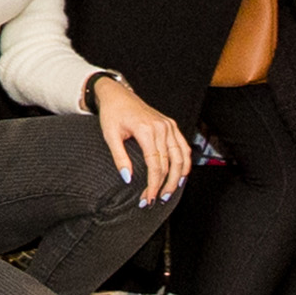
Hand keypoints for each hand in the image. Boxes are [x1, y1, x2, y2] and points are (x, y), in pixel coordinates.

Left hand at [88, 74, 191, 197]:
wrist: (117, 94)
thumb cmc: (112, 113)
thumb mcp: (110, 135)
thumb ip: (119, 158)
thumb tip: (127, 178)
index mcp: (146, 130)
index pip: (155, 164)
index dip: (153, 184)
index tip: (148, 198)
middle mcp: (162, 127)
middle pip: (170, 163)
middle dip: (164, 185)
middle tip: (157, 200)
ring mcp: (169, 125)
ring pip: (181, 157)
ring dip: (177, 177)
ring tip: (169, 192)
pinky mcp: (171, 125)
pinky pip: (183, 147)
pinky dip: (185, 162)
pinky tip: (181, 175)